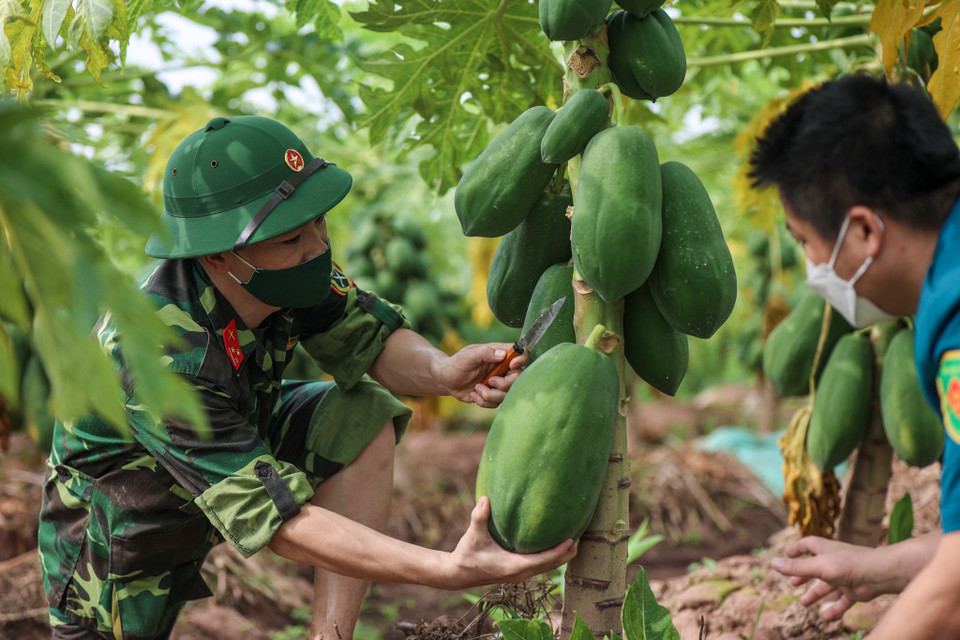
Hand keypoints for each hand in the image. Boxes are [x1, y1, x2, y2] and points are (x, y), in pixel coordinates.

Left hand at [437, 343, 526, 407]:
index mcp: (499, 354)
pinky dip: (484, 401)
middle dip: (504, 383)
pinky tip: (474, 394)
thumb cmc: (456, 363)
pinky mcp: (493, 395)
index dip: (521, 359)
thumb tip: (502, 354)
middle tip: (490, 381)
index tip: (511, 366)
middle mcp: (502, 369)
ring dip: (491, 394)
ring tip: (477, 388)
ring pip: (507, 394)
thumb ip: (484, 353)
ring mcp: (498, 383)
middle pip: (518, 378)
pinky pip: (496, 403)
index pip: (520, 353)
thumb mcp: (468, 356)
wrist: (446, 380)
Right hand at [439, 497, 576, 589]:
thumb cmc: (466, 554)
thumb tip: (485, 498)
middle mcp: (519, 574)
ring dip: (560, 557)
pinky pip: (540, 566)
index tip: (571, 540)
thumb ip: (479, 516)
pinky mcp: (516, 573)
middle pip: (550, 566)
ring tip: (573, 542)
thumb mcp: (473, 535)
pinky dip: (551, 558)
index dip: (558, 551)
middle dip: (566, 553)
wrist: (457, 574)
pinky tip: (554, 547)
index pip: (542, 560)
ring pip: (546, 568)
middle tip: (580, 537)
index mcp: (512, 566)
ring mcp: (519, 575)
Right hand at [772, 536, 903, 619]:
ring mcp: (844, 576)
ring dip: (815, 594)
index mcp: (825, 549)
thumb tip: (773, 564)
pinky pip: (842, 601)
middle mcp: (834, 561)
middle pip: (815, 566)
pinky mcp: (854, 590)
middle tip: (793, 584)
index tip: (786, 555)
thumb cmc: (848, 564)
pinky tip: (825, 617)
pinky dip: (834, 609)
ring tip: (804, 603)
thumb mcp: (818, 566)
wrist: (879, 574)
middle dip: (803, 575)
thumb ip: (796, 567)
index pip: (808, 545)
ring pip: (827, 586)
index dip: (797, 549)